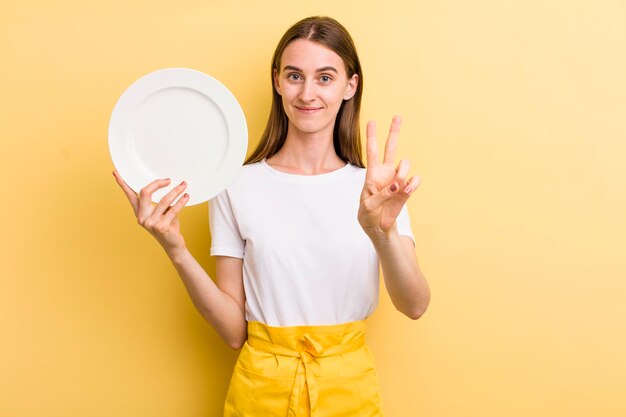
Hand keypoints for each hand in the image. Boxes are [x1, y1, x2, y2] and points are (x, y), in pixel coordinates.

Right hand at [112, 170, 189, 252]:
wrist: (173, 245)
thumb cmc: (168, 227)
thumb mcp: (163, 213)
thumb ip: (162, 203)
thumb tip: (172, 186)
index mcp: (140, 212)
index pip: (130, 196)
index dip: (122, 184)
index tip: (115, 172)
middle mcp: (142, 217)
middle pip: (145, 193)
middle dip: (157, 183)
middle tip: (168, 179)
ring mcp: (150, 223)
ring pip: (163, 201)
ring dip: (175, 191)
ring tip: (183, 185)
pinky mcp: (161, 226)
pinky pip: (173, 210)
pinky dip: (181, 202)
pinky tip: (186, 196)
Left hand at [358, 116, 420, 237]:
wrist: (379, 227)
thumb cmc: (368, 215)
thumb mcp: (367, 206)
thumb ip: (380, 195)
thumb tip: (397, 184)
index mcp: (372, 174)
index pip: (372, 152)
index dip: (371, 137)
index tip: (371, 122)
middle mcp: (386, 172)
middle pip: (391, 148)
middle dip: (394, 132)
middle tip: (397, 117)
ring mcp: (398, 179)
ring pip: (405, 162)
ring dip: (402, 171)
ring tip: (397, 186)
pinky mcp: (407, 189)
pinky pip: (415, 179)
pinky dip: (412, 184)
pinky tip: (406, 190)